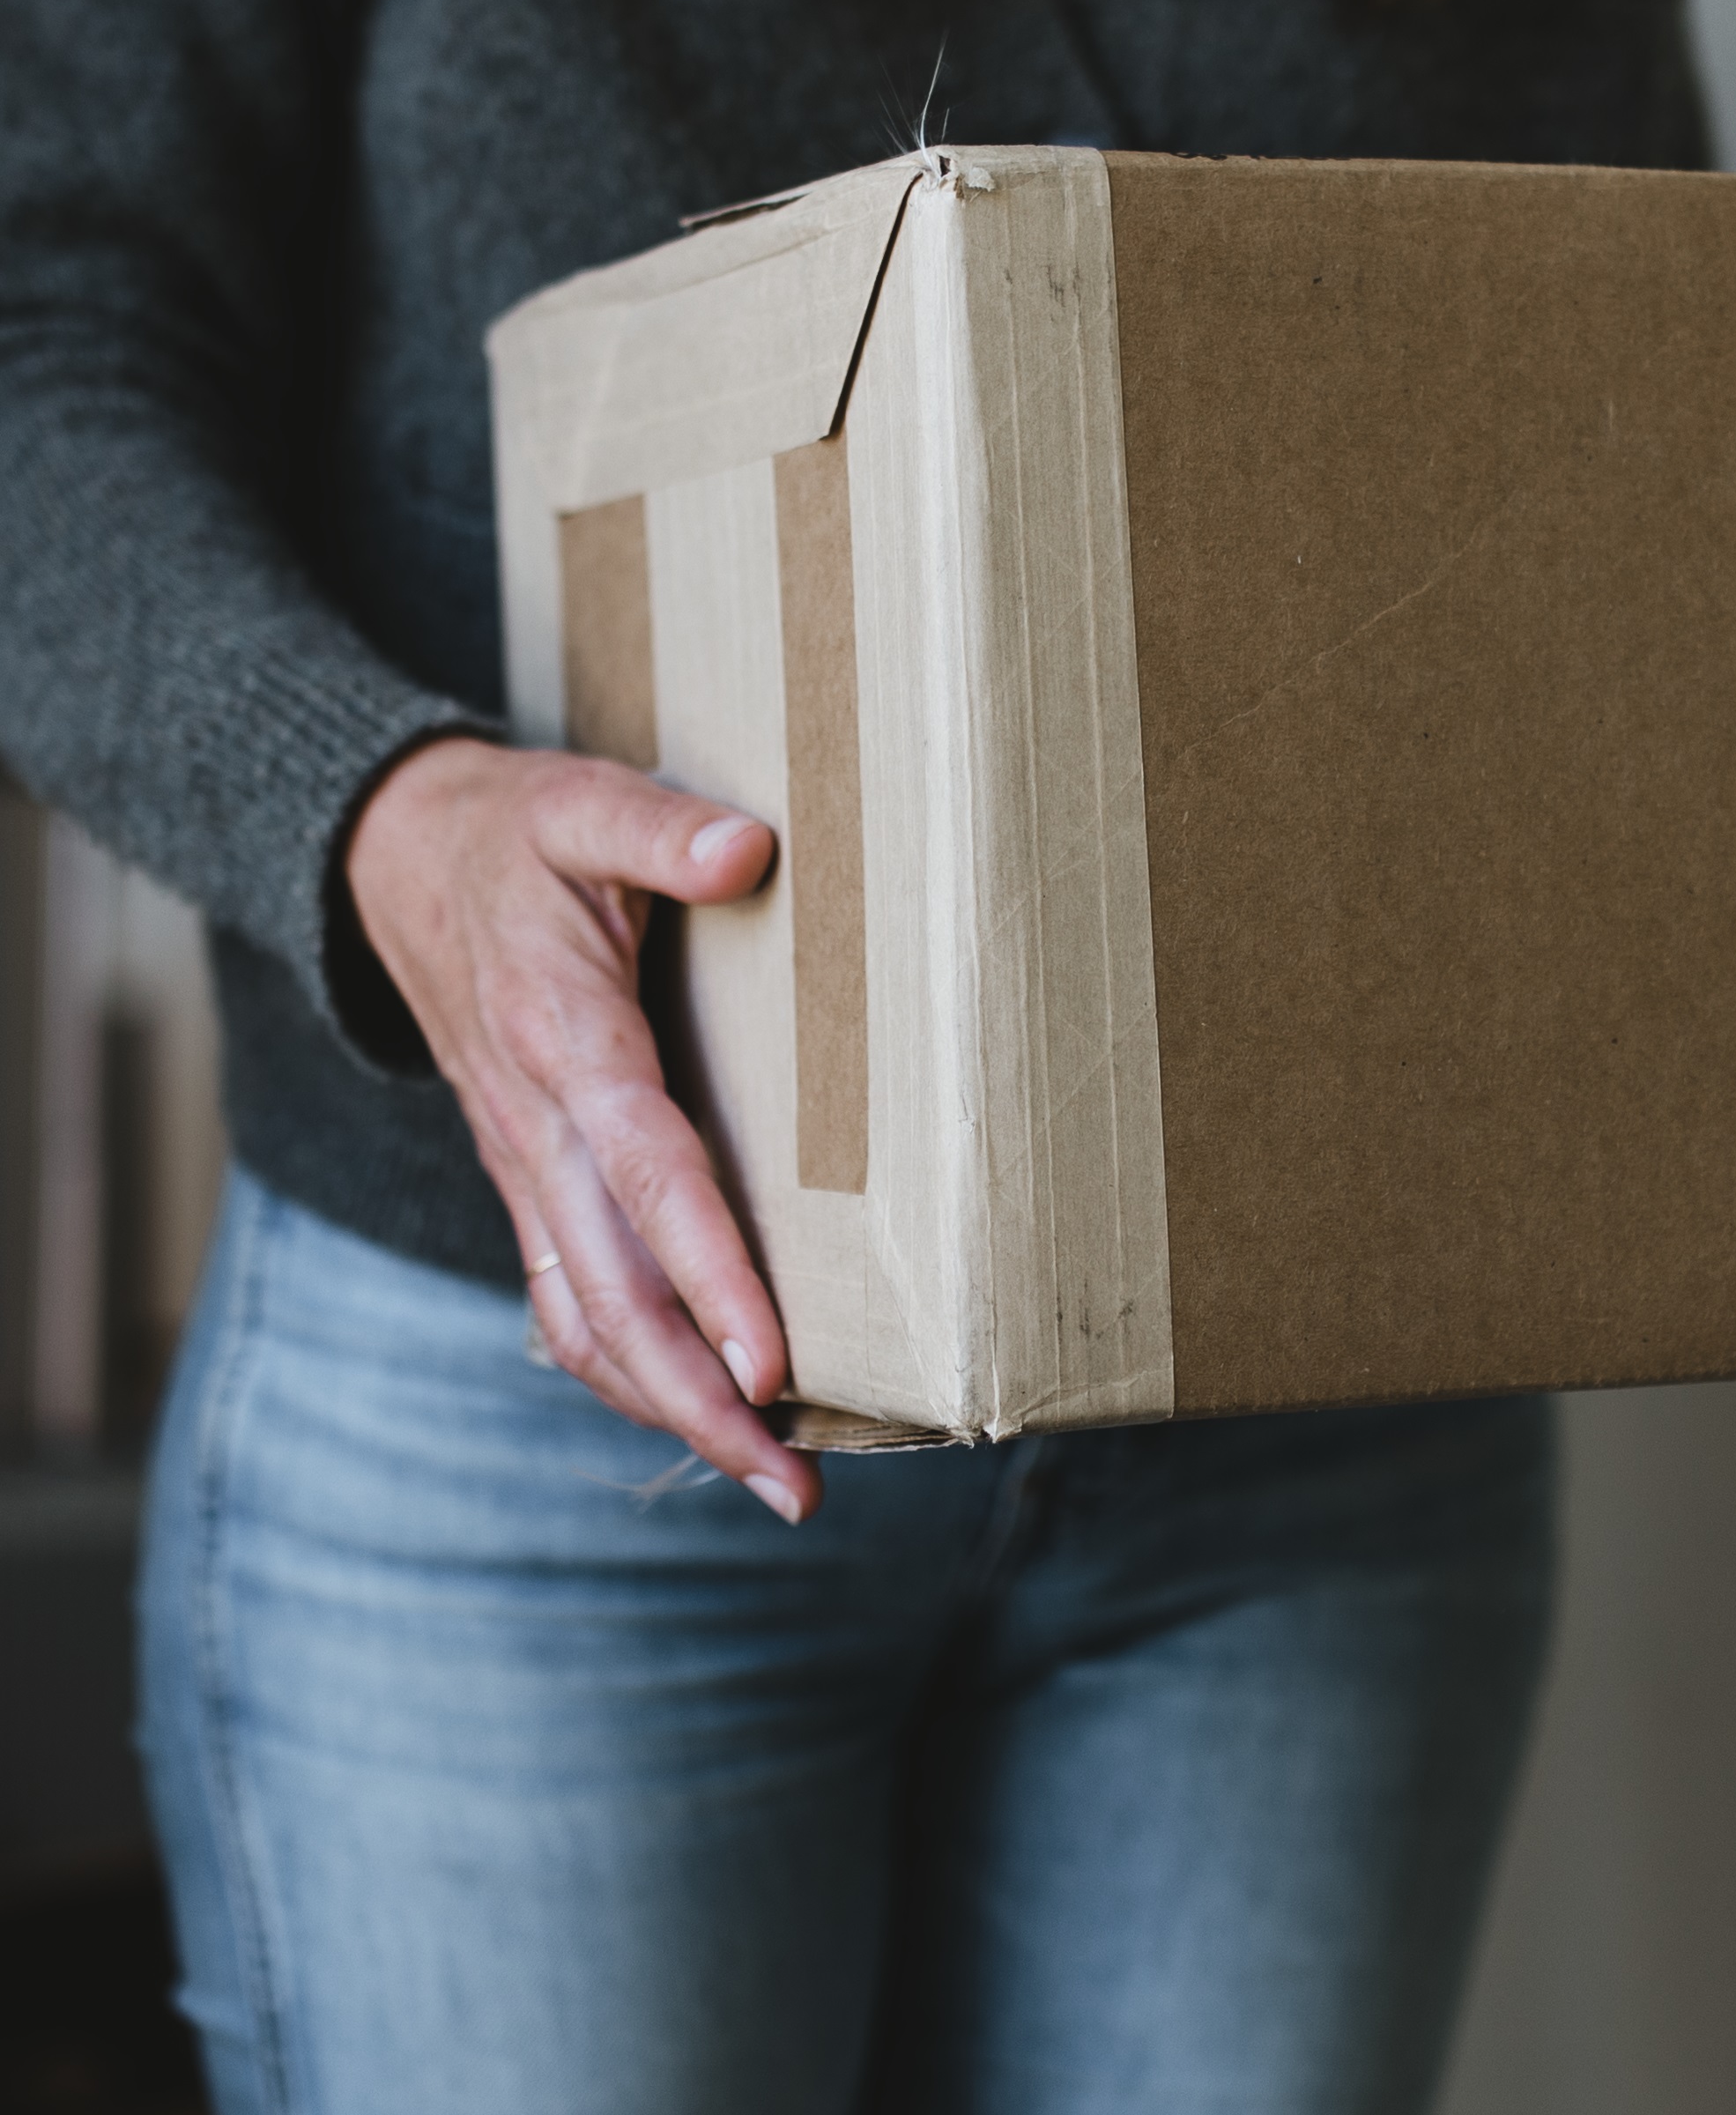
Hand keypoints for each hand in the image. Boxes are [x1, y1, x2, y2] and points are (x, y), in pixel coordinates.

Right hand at [344, 736, 821, 1523]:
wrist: (391, 858)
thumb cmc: (514, 830)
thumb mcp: (582, 801)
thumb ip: (659, 826)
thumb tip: (744, 849)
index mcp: (564, 1035)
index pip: (646, 1173)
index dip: (707, 1269)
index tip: (770, 1360)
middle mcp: (535, 1123)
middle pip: (616, 1290)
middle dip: (700, 1397)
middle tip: (794, 1485)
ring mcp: (521, 1162)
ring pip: (585, 1318)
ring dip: (668, 1408)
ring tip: (768, 1479)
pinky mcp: (523, 1178)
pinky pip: (565, 1297)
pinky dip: (622, 1369)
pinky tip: (689, 1415)